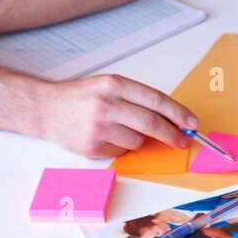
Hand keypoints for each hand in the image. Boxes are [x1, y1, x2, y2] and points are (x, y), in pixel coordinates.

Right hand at [38, 74, 197, 158]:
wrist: (45, 109)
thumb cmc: (81, 97)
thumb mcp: (108, 85)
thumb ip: (137, 98)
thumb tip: (171, 117)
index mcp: (115, 85)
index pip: (156, 100)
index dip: (178, 113)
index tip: (192, 123)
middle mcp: (107, 105)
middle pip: (151, 123)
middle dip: (172, 134)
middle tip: (182, 140)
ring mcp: (99, 128)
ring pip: (137, 141)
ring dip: (137, 139)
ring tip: (119, 129)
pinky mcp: (92, 147)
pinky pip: (121, 152)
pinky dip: (120, 147)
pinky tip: (105, 137)